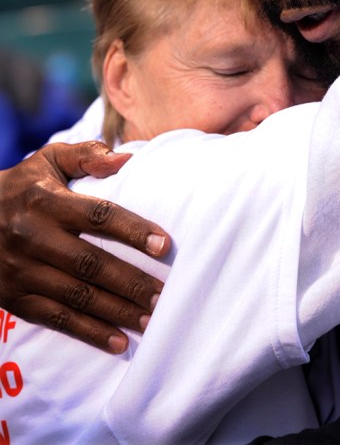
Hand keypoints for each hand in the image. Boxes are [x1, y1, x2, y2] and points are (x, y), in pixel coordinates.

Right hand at [0, 142, 169, 352]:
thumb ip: (87, 156)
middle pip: (91, 263)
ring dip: (117, 311)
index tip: (165, 245)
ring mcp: (20, 271)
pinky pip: (56, 319)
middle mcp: (32, 237)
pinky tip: (119, 341)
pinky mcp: (13, 298)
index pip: (98, 216)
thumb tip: (128, 157)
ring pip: (77, 296)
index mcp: (46, 201)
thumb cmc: (21, 187)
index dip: (133, 231)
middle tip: (165, 295)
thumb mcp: (47, 160)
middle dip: (131, 281)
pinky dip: (89, 333)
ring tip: (151, 320)